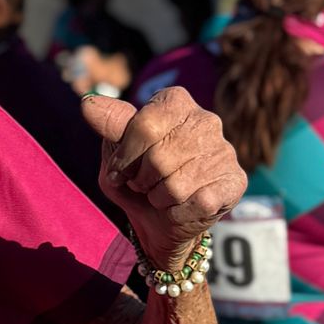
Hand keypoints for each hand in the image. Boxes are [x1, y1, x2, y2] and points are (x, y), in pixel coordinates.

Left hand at [81, 87, 246, 269]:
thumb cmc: (136, 179)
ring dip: (158, 198)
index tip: (119, 170)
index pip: (145, 123)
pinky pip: (197, 202)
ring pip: (177, 184)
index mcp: (175, 102)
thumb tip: (88, 103)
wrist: (158, 221)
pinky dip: (178, 212)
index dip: (125, 156)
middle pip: (159, 157)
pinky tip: (181, 207)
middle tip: (142, 184)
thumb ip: (109, 126)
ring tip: (161, 194)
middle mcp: (206, 120)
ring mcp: (224, 150)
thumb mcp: (116, 152)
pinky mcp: (235, 181)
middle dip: (141, 179)